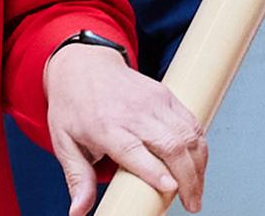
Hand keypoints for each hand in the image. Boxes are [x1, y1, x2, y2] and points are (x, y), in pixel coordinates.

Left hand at [44, 40, 207, 214]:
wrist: (81, 64)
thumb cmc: (72, 104)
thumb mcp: (63, 141)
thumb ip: (76, 177)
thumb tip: (78, 211)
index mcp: (104, 125)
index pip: (133, 150)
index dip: (155, 171)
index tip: (170, 189)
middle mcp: (132, 112)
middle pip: (170, 145)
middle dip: (188, 179)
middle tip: (192, 203)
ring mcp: (153, 102)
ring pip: (188, 136)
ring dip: (199, 167)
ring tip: (197, 191)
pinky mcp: (166, 96)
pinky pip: (192, 124)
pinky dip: (200, 147)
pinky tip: (198, 166)